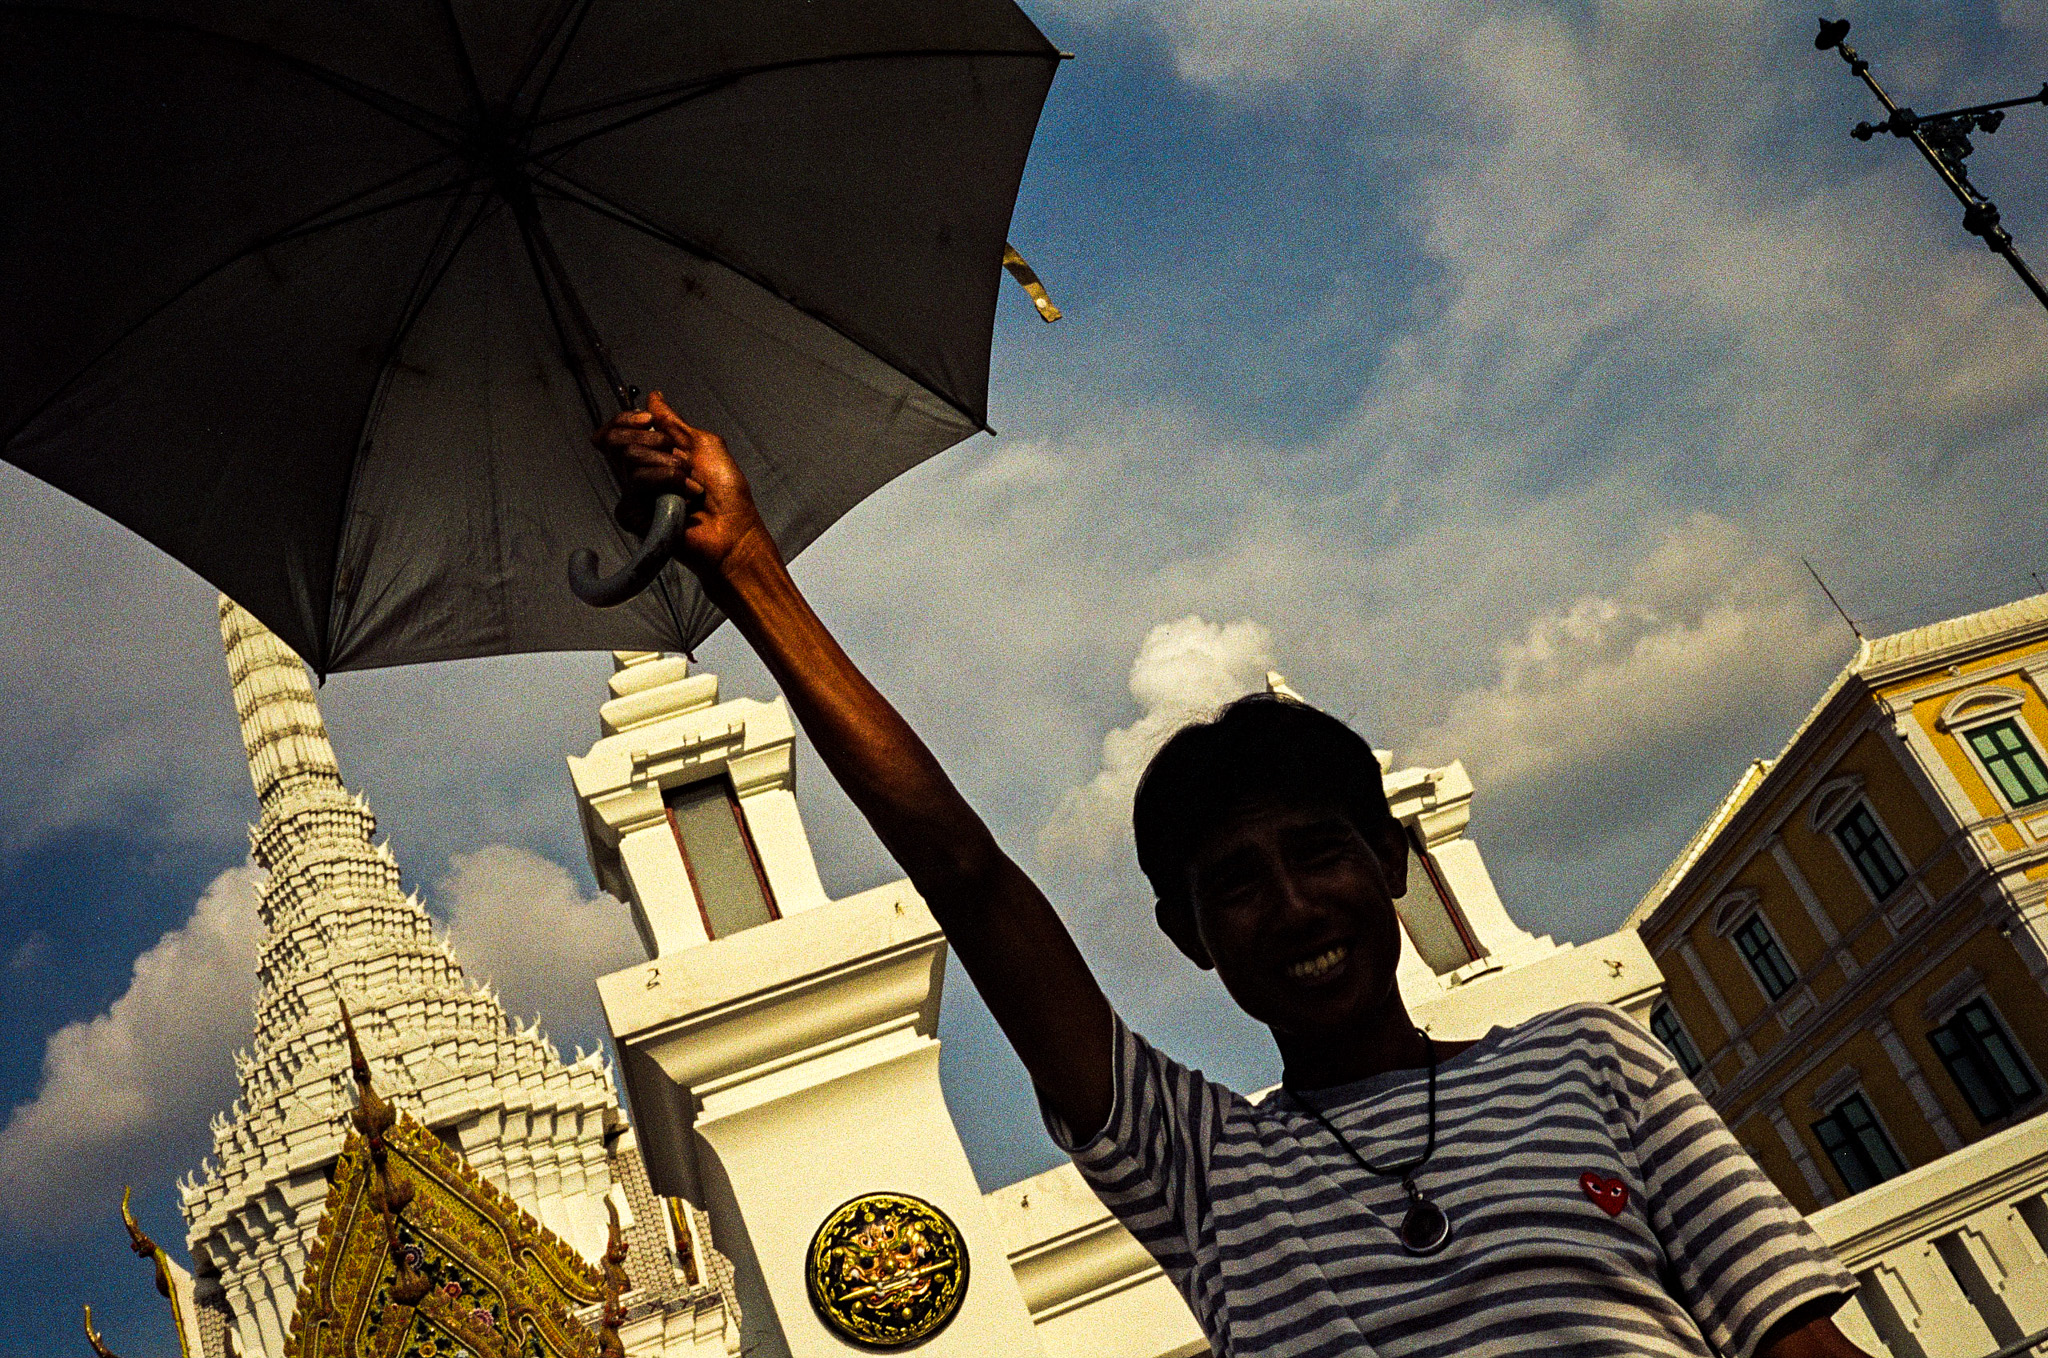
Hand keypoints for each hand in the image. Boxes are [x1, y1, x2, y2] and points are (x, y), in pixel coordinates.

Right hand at [590, 391, 769, 578]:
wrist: (733, 528)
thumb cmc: (726, 491)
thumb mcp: (703, 443)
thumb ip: (673, 421)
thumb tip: (653, 397)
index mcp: (653, 454)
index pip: (617, 430)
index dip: (626, 419)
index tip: (649, 419)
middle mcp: (639, 472)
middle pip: (616, 439)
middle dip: (652, 439)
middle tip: (679, 456)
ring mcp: (635, 494)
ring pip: (629, 458)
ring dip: (668, 465)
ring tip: (691, 483)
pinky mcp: (633, 514)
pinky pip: (637, 484)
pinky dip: (666, 483)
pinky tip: (683, 500)